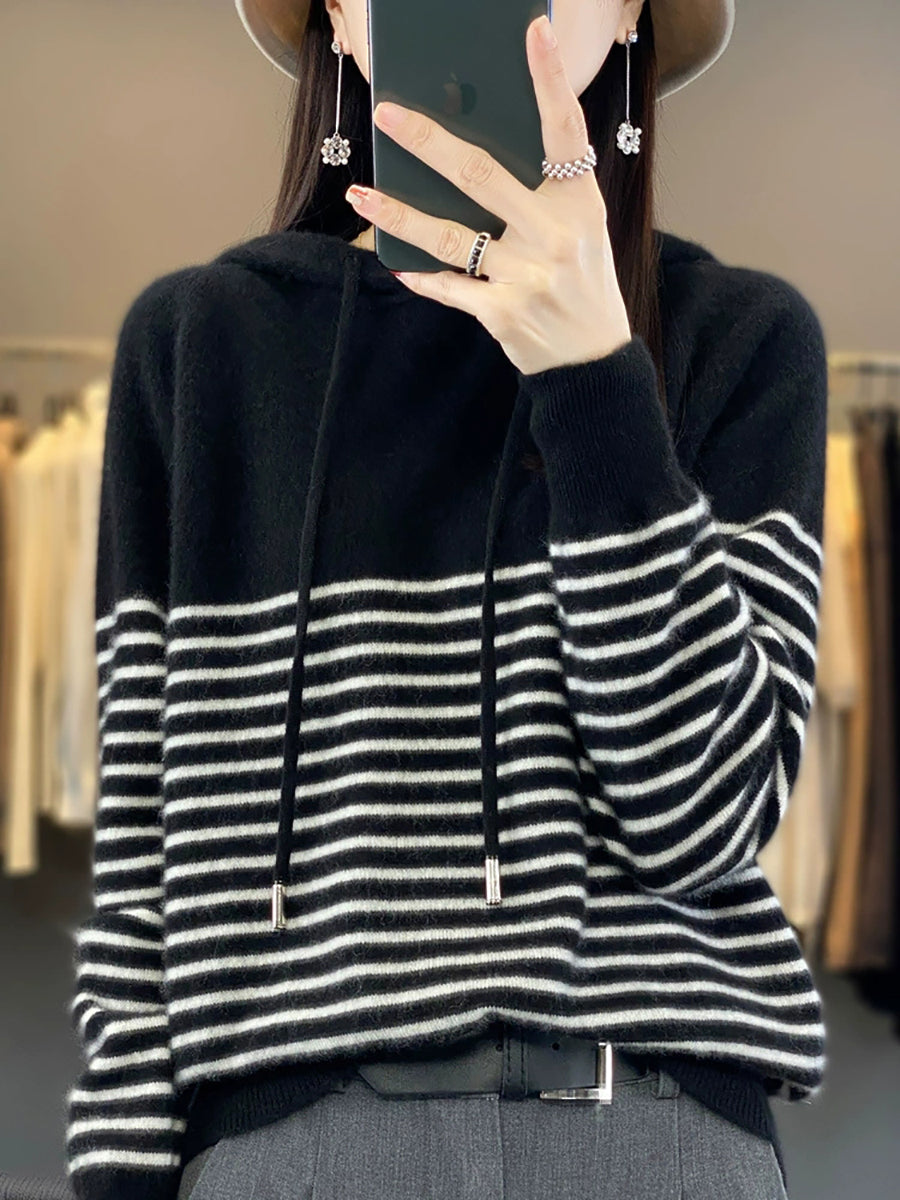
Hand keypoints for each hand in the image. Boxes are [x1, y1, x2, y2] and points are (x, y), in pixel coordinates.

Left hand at [345, 14, 631, 376]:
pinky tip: (394, 262)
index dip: (549, 79)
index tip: (534, 31)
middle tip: (388, 115)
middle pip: (480, 175)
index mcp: (580, 203)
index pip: (565, 130)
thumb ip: (544, 193)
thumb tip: (472, 154)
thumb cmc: (583, 282)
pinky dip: (420, 275)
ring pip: (448, 234)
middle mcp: (555, 235)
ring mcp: (527, 277)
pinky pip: (449, 286)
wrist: (593, 359)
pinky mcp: (503, 314)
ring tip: (360, 196)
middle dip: (427, 141)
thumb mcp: (582, 229)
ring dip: (397, 214)